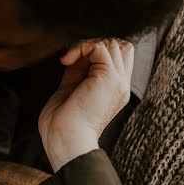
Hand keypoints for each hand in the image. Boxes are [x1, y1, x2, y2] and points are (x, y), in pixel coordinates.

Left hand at [39, 39, 133, 171]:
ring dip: (86, 45)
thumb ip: (78, 71)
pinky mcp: (109, 78)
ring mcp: (118, 81)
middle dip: (94, 45)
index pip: (120, 56)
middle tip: (73, 60)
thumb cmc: (62, 123)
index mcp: (114, 90)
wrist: (65, 140)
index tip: (74, 62)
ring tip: (69, 60)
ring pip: (112, 44)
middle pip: (120, 47)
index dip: (97, 51)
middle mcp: (121, 85)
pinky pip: (99, 47)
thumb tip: (75, 53)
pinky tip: (66, 60)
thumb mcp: (71, 89)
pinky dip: (81, 47)